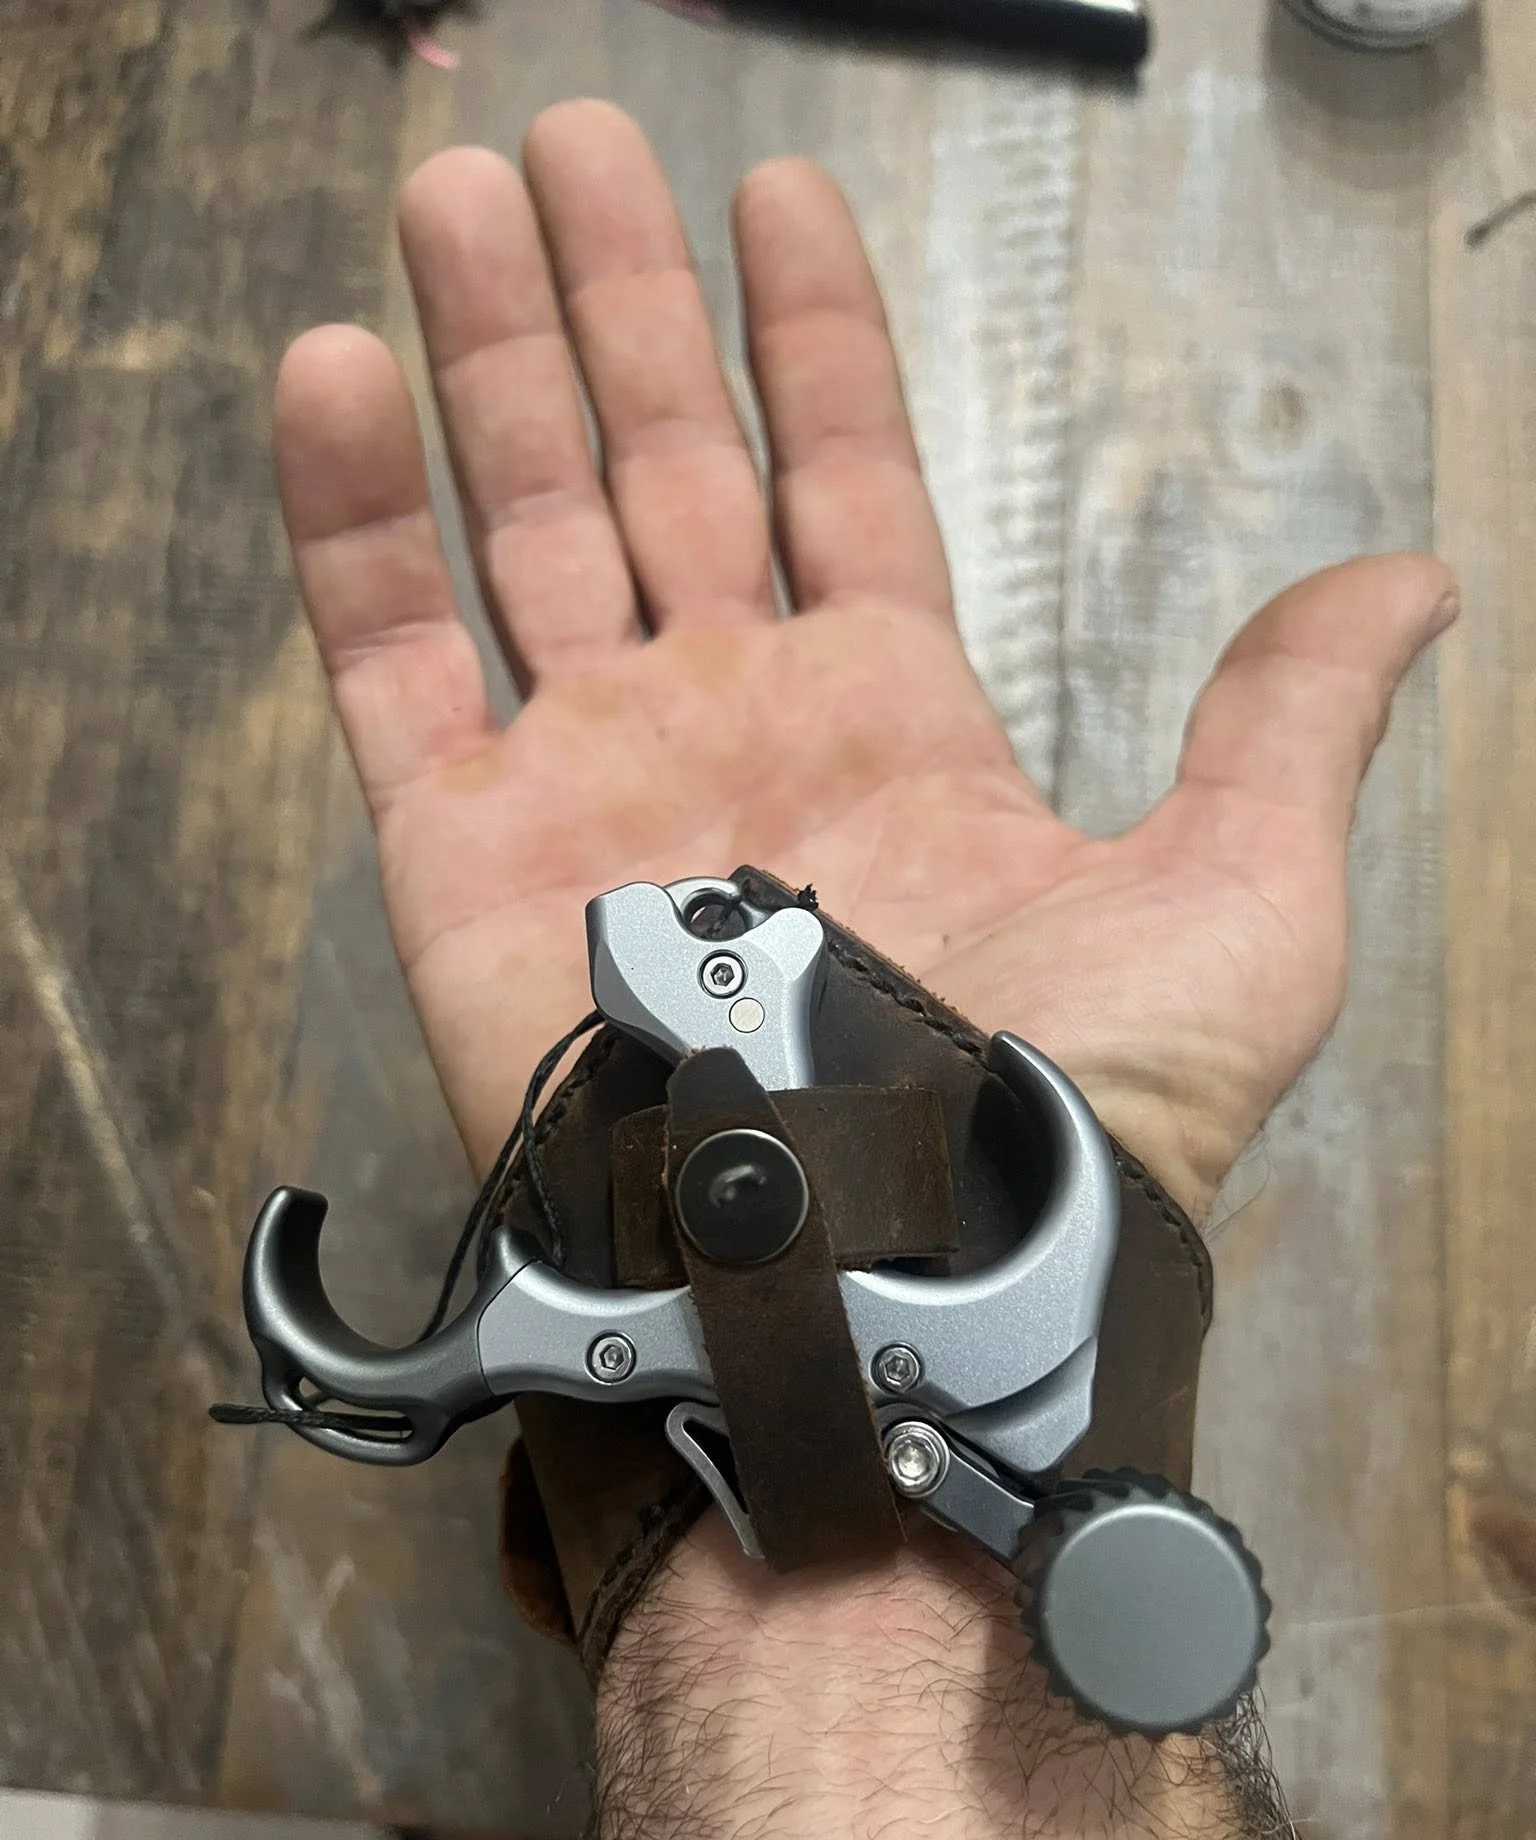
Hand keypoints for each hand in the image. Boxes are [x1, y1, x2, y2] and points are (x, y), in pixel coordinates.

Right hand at [273, 99, 1455, 1221]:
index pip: (838, 476)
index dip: (806, 337)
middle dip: (615, 304)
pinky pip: (389, 665)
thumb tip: (1410, 584)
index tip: (772, 198)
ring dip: (480, 363)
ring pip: (518, 527)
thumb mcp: (1242, 902)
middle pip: (659, 464)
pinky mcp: (465, 860)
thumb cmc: (1076, 1118)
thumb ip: (1289, 723)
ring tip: (450, 192)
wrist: (898, 1288)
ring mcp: (589, 786)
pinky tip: (338, 376)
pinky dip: (351, 525)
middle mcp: (731, 730)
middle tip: (567, 146)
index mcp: (893, 719)